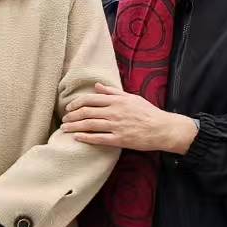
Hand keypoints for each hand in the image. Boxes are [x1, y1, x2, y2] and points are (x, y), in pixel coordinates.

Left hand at [63, 83, 197, 152]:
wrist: (162, 128)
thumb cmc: (148, 112)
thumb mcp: (131, 97)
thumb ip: (113, 92)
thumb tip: (97, 86)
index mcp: (117, 100)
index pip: (91, 99)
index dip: (77, 103)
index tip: (69, 107)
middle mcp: (114, 112)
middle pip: (87, 112)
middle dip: (72, 115)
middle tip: (64, 119)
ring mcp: (116, 126)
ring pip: (90, 125)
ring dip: (74, 126)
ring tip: (64, 128)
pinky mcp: (119, 140)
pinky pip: (99, 139)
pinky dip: (86, 138)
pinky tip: (77, 138)